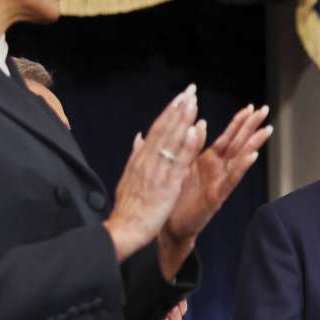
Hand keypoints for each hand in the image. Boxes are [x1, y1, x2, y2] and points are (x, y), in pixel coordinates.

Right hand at [104, 85, 203, 262]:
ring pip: (171, 140)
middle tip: (190, 90)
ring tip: (193, 101)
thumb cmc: (129, 209)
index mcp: (140, 159)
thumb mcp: (128, 178)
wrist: (124, 230)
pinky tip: (195, 130)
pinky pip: (178, 161)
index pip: (156, 130)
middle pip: (163, 129)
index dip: (169, 112)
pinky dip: (186, 144)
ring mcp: (156, 171)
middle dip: (178, 108)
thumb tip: (139, 136)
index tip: (180, 97)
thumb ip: (136, 155)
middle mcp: (147, 161)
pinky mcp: (166, 184)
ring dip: (182, 119)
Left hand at [157, 104, 272, 272]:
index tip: (250, 107)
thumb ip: (191, 145)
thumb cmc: (174, 197)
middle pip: (238, 143)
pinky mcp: (217, 196)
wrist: (168, 226)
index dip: (239, 122)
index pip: (228, 136)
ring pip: (239, 159)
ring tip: (266, 130)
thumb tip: (199, 123)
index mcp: (207, 160)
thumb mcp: (181, 165)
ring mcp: (219, 183)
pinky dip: (241, 167)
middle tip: (265, 110)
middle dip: (251, 127)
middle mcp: (217, 170)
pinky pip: (231, 179)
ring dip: (253, 144)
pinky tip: (252, 156)